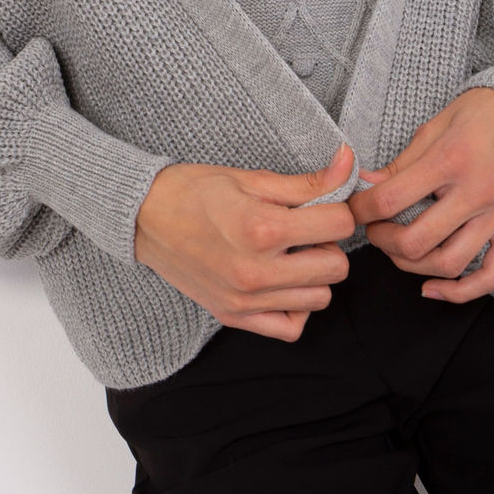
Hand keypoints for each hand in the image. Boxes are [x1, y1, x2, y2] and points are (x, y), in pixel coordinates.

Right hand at [134, 143, 356, 341]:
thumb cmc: (195, 190)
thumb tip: (349, 164)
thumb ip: (305, 181)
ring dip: (314, 275)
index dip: (338, 208)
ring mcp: (245, 300)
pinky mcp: (234, 317)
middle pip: (337, 267)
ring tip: (291, 254)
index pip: (339, 224)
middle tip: (306, 229)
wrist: (144, 217)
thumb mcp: (251, 178)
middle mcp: (256, 271)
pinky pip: (290, 329)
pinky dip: (295, 308)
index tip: (323, 204)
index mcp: (262, 229)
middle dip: (329, 243)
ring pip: (320, 299)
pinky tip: (282, 283)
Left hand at [348, 87, 493, 302]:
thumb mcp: (436, 126)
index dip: (361, 209)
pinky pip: (491, 276)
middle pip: (417, 241)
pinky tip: (432, 286)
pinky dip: (460, 292)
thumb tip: (365, 184)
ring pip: (449, 264)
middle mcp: (477, 192)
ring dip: (411, 266)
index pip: (391, 199)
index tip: (353, 208)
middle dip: (383, 241)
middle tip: (374, 229)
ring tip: (398, 249)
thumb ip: (402, 162)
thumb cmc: (482, 113)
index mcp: (451, 160)